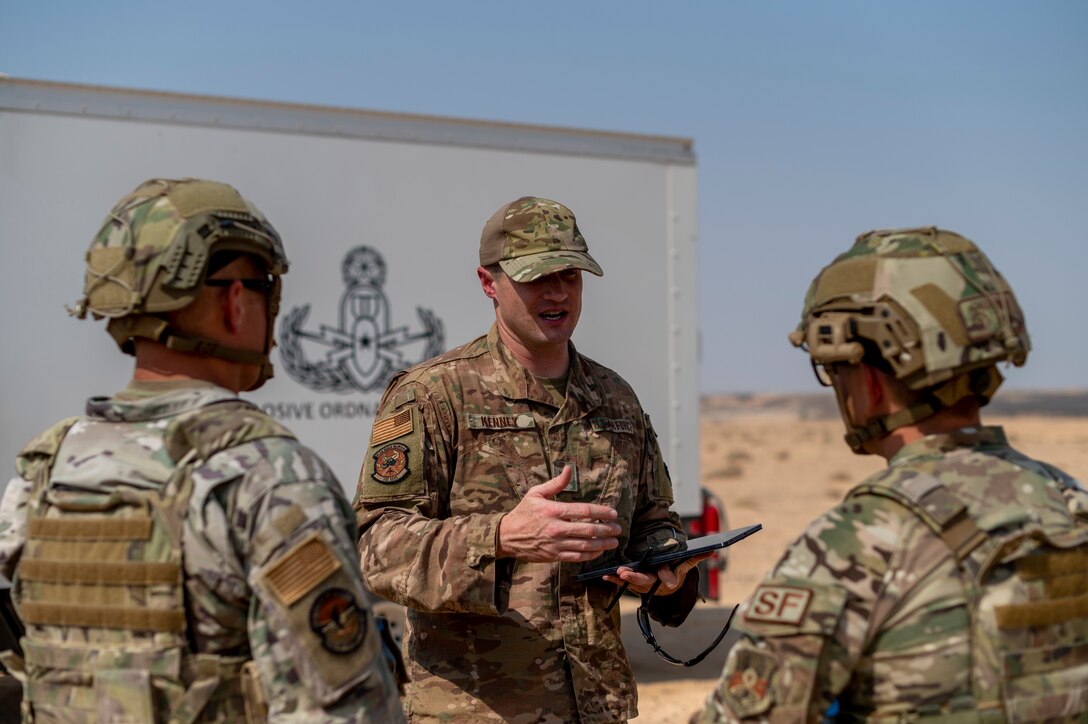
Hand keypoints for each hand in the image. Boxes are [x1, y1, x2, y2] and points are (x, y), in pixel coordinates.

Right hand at [497, 466, 621, 562]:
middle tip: (618, 528)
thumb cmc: (523, 512)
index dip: (601, 512)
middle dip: (606, 529)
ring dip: (602, 544)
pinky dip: (590, 555)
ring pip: (585, 546)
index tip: (612, 513)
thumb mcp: (536, 493)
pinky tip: (599, 551)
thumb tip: (569, 469)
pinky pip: (576, 557)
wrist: (507, 536)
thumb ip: (556, 483)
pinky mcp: (554, 555)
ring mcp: (555, 544)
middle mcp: (556, 528)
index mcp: (553, 510)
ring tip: (614, 542)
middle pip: (588, 529)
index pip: (584, 510)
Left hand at [602, 552, 712, 596]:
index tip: (669, 580)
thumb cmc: (674, 570)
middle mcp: (654, 582)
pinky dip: (614, 579)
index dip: (668, 577)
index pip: (669, 577)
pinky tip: (605, 575)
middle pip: (646, 580)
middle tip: (627, 574)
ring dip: (622, 578)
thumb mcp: (685, 565)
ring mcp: (641, 584)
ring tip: (615, 573)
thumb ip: (695, 558)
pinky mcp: (632, 582)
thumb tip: (713, 550)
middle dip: (636, 577)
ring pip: (632, 582)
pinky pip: (622, 582)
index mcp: (668, 577)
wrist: (664, 584)